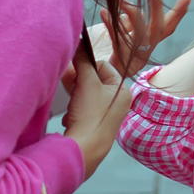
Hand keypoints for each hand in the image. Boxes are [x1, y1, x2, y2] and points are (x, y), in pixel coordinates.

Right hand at [62, 46, 130, 176]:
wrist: (85, 149)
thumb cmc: (90, 115)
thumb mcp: (87, 82)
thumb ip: (83, 61)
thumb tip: (78, 43)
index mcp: (123, 90)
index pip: (103, 65)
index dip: (86, 66)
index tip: (75, 72)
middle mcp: (119, 102)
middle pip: (94, 79)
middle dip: (78, 82)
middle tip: (70, 86)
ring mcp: (108, 114)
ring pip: (86, 94)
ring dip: (74, 96)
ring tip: (72, 105)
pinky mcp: (96, 125)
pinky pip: (82, 109)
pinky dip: (74, 110)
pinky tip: (71, 118)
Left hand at [97, 0, 191, 75]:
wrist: (103, 75)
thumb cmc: (116, 49)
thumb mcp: (127, 32)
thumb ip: (132, 20)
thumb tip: (126, 5)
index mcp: (151, 40)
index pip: (170, 25)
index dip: (180, 12)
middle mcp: (148, 46)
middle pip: (159, 26)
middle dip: (157, 5)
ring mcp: (136, 53)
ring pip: (140, 31)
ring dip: (130, 11)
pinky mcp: (122, 57)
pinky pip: (118, 38)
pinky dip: (110, 23)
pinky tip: (104, 12)